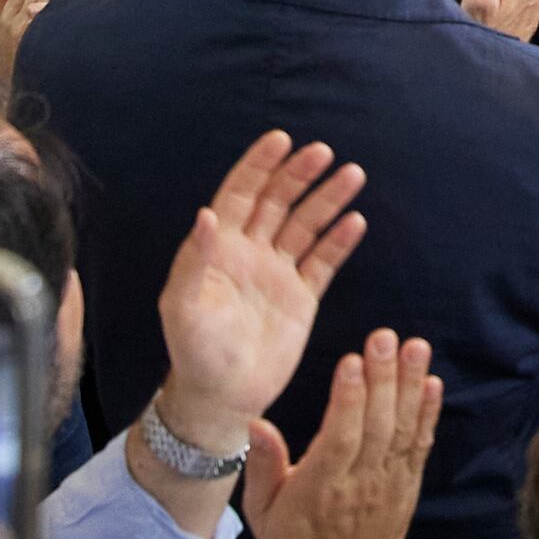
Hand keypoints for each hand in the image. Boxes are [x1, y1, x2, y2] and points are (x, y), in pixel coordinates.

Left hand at [155, 131, 369, 451]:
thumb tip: (206, 213)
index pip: (239, 194)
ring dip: (328, 200)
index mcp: (217, 248)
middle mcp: (249, 253)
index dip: (258, 166)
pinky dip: (339, 241)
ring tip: (353, 175)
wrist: (221, 398)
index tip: (280, 139)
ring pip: (306, 226)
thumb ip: (194, 261)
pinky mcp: (301, 298)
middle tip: (323, 152)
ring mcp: (277, 273)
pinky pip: (323, 262)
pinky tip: (356, 221)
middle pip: (277, 202)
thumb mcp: (182, 307)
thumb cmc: (193, 352)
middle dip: (299, 175)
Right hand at [244, 331, 441, 538]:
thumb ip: (263, 467)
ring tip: (416, 347)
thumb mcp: (263, 513)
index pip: (340, 438)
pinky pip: (420, 445)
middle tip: (384, 337)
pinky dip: (428, 414)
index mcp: (321, 488)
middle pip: (376, 425)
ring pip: (402, 429)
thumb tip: (256, 423)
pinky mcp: (406, 484)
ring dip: (411, 386)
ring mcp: (388, 484)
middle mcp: (360, 484)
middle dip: (382, 378)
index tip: (351, 362)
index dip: (348, 400)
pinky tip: (433, 383)